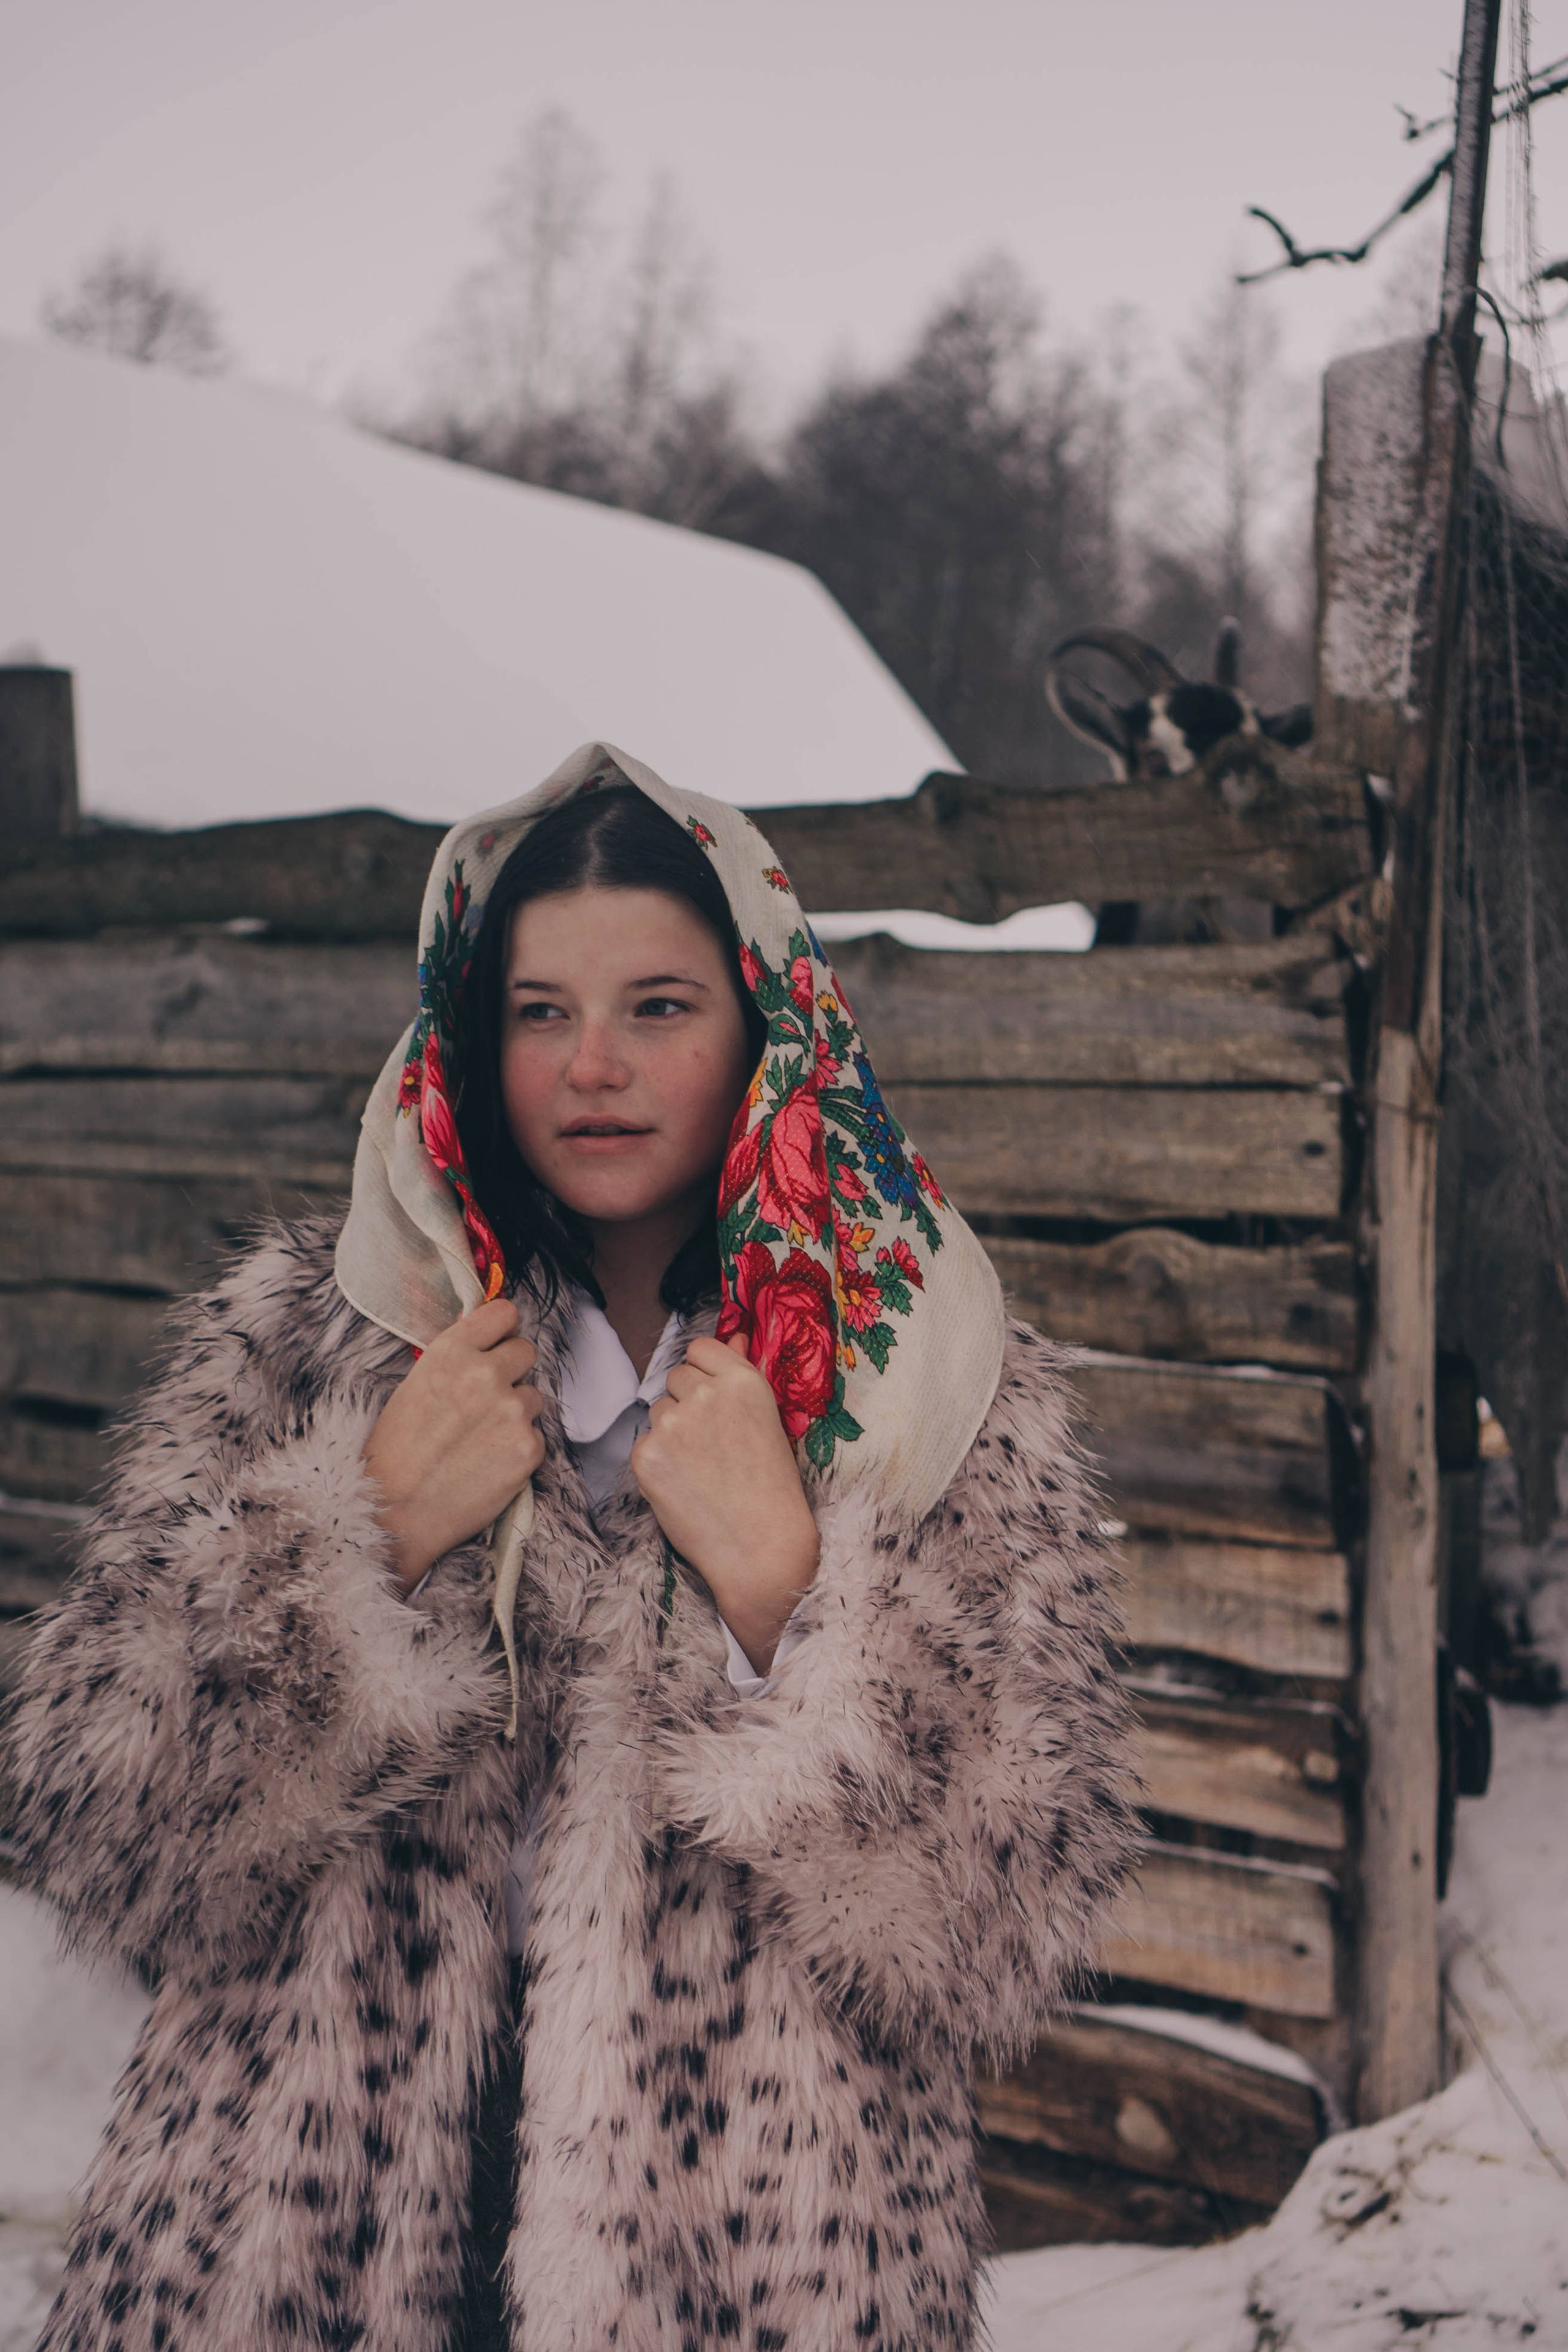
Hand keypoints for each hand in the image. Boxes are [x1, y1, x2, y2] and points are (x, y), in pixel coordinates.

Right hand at [363, 1298, 544, 1593]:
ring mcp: (511, 1411)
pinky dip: (519, 1449)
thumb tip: (485, 1342)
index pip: (504, 1313)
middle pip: (526, 1351)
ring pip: (533, 1397)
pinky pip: (536, 1436)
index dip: (502, 1330)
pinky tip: (488, 1464)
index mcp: (451, 1352)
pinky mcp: (529, 1448)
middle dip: (511, 1371)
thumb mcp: (414, 1386)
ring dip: (516, 1413)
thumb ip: (454, 1360)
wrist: (394, 1512)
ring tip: (480, 1440)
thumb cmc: (395, 1453)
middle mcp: (485, 1374)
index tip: (498, 1342)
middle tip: (487, 1399)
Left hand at [631, 1334, 818, 1674]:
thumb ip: (742, 1374)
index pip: (701, 1349)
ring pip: (658, 1410)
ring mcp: (672, 1423)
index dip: (705, 1373)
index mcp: (742, 1381)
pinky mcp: (646, 1455)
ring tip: (702, 1468)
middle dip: (687, 1402)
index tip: (714, 1399)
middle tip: (713, 1444)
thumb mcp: (767, 1420)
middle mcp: (705, 1393)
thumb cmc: (771, 1486)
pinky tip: (685, 1485)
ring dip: (672, 1431)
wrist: (760, 1547)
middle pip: (676, 1377)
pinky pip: (644, 1443)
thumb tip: (731, 1334)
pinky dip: (658, 1462)